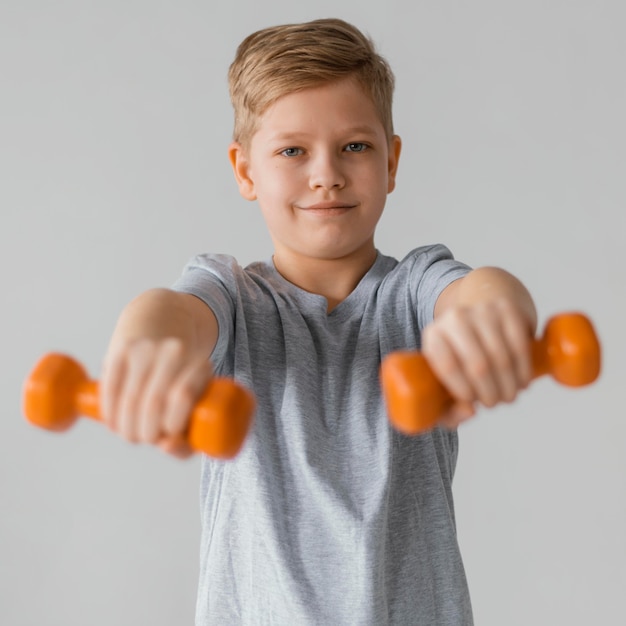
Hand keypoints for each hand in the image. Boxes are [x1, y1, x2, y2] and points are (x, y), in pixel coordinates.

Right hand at [100, 338, 213, 457]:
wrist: (162, 322)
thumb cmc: (181, 379)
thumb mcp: (197, 399)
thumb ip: (189, 436)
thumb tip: (166, 446)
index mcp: (200, 364)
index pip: (182, 396)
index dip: (172, 426)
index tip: (167, 438)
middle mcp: (174, 352)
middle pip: (154, 404)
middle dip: (146, 434)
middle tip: (146, 439)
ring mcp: (146, 348)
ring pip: (130, 401)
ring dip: (127, 429)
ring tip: (131, 435)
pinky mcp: (121, 349)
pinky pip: (111, 390)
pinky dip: (111, 415)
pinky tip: (114, 424)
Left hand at [421, 297, 532, 429]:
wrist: (480, 310)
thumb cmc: (460, 355)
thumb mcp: (443, 379)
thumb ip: (447, 408)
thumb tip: (469, 411)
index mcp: (433, 336)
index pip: (447, 366)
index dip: (463, 391)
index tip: (472, 402)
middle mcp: (454, 319)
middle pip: (478, 365)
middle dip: (490, 393)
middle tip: (494, 403)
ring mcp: (482, 311)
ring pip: (501, 357)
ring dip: (509, 385)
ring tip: (508, 396)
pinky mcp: (507, 310)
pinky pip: (519, 346)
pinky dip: (523, 370)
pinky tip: (521, 382)